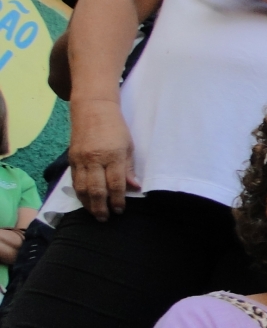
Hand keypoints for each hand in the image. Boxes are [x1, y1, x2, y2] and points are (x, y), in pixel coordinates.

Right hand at [68, 99, 139, 220]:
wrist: (93, 109)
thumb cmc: (116, 128)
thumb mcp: (129, 146)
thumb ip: (129, 169)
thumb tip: (135, 188)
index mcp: (113, 155)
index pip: (115, 184)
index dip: (118, 200)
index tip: (120, 210)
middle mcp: (95, 159)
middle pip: (96, 190)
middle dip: (101, 207)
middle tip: (105, 218)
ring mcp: (80, 159)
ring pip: (82, 188)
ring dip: (88, 204)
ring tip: (95, 214)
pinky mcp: (71, 159)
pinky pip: (74, 180)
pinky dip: (79, 193)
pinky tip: (85, 201)